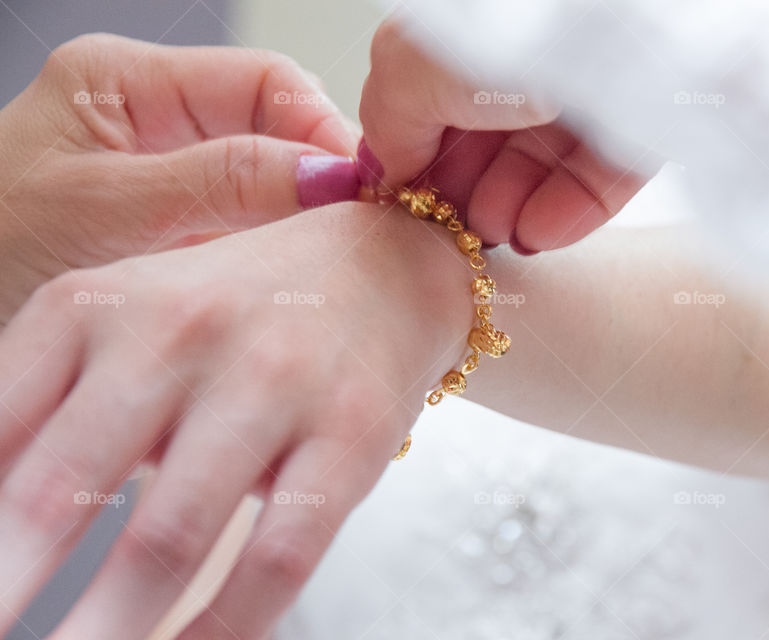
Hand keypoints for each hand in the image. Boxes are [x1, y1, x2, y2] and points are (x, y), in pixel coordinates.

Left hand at [0, 34, 361, 322]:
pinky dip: (279, 261)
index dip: (323, 130)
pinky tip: (299, 289)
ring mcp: (173, 183)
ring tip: (338, 267)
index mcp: (129, 84)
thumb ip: (218, 182)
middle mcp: (159, 126)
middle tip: (362, 234)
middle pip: (278, 132)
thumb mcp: (104, 209)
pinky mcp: (181, 237)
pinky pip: (251, 236)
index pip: (265, 83)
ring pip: (272, 189)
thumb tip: (328, 176)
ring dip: (305, 225)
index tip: (362, 189)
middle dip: (322, 181)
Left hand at [0, 201, 470, 638]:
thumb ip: (46, 404)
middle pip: (62, 494)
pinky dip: (226, 628)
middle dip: (12, 589)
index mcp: (98, 304)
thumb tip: (3, 530)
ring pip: (169, 537)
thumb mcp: (126, 321)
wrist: (383, 259)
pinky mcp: (351, 431)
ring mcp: (272, 380)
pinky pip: (278, 554)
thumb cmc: (235, 306)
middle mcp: (179, 331)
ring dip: (106, 628)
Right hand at [357, 14, 648, 254]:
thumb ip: (389, 121)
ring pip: (543, 166)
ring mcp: (587, 87)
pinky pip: (601, 178)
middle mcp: (524, 57)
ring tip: (494, 235)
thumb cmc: (498, 31)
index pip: (438, 108)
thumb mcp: (408, 69)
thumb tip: (386, 170)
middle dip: (466, 194)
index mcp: (465, 38)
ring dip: (510, 211)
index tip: (412, 205)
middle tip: (453, 231)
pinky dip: (565, 213)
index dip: (422, 161)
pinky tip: (536, 236)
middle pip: (489, 142)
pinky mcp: (642, 122)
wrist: (617, 22)